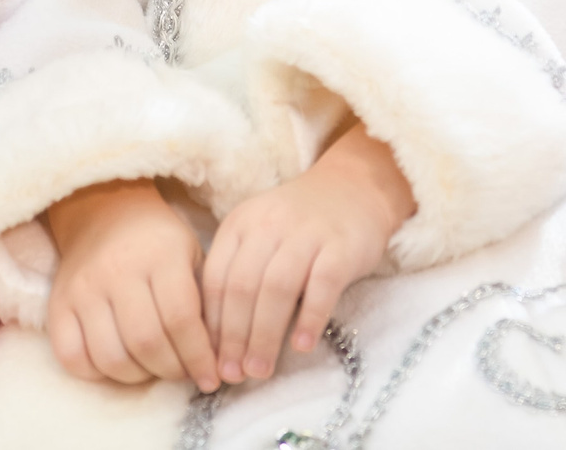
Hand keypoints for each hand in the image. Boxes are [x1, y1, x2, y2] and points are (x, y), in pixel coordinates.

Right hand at [43, 179, 219, 390]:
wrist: (104, 211)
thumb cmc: (158, 241)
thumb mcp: (191, 255)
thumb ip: (204, 302)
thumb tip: (216, 359)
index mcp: (160, 254)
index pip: (181, 318)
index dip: (199, 357)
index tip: (211, 378)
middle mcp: (117, 270)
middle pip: (146, 342)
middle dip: (172, 370)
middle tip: (184, 374)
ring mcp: (83, 288)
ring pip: (111, 357)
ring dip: (139, 377)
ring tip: (154, 369)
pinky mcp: (58, 304)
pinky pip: (72, 358)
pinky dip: (98, 374)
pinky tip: (119, 365)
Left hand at [202, 126, 414, 384]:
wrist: (355, 189)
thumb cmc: (299, 226)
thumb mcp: (259, 237)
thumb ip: (238, 276)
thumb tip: (219, 343)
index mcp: (240, 225)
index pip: (215, 280)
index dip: (211, 325)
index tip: (210, 361)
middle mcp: (268, 225)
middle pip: (242, 287)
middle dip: (234, 337)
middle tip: (234, 375)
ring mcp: (306, 234)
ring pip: (276, 288)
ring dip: (265, 335)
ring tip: (260, 370)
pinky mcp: (341, 247)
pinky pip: (322, 286)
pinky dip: (309, 318)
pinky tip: (302, 346)